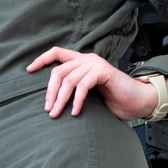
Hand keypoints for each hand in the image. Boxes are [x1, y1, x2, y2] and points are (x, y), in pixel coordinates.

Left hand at [25, 47, 157, 120]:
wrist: (139, 102)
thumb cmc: (114, 100)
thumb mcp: (88, 94)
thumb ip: (73, 90)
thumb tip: (50, 101)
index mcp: (81, 61)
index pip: (57, 53)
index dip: (42, 59)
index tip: (29, 70)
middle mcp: (86, 59)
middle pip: (58, 70)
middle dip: (50, 91)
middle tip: (48, 109)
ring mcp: (94, 64)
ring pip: (68, 79)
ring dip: (60, 99)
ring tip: (56, 114)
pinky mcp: (103, 71)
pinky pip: (83, 85)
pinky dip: (77, 100)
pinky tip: (75, 112)